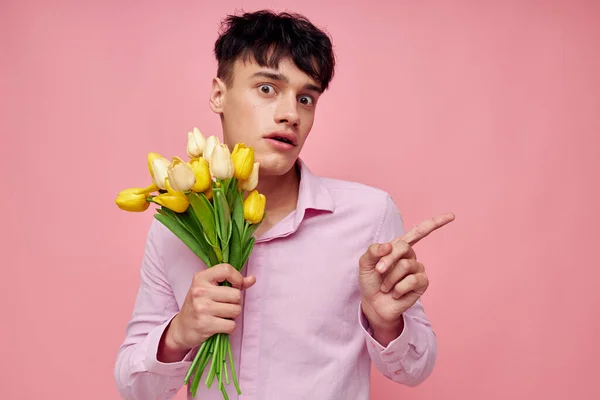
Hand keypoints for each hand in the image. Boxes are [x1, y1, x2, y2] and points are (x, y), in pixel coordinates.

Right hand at [158, 263, 255, 361]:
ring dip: (233, 316)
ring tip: (221, 315)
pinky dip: (229, 328)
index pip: (226, 269)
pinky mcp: (205, 324)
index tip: (235, 286)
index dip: (237, 278)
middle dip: (235, 302)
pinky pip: (231, 325)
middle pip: (236, 295)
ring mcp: (202, 308)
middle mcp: (200, 291)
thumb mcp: (211, 289)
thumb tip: (252, 279)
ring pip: (236, 310)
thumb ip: (233, 283)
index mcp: (201, 278)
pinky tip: (220, 326)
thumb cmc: (199, 305)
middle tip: (225, 305)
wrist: (181, 328)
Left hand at [359, 213, 454, 344]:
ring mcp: (418, 270)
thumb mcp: (366, 263)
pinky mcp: (422, 284)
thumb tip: (389, 246)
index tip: (452, 216)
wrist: (373, 304)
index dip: (435, 223)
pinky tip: (396, 293)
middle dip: (388, 259)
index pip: (419, 232)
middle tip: (379, 271)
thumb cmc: (371, 282)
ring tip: (386, 287)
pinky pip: (413, 280)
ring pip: (405, 265)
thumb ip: (373, 251)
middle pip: (404, 247)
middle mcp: (410, 256)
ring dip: (390, 278)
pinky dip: (399, 288)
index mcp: (399, 248)